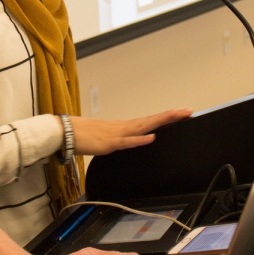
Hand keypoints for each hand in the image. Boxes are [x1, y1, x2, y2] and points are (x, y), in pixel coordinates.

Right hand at [70, 109, 191, 155]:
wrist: (65, 132)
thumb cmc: (84, 135)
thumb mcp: (107, 138)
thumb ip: (120, 139)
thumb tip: (130, 141)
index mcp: (125, 127)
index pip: (150, 120)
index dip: (167, 117)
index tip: (182, 113)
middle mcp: (124, 127)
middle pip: (152, 120)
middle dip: (171, 116)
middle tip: (188, 111)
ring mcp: (117, 134)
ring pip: (143, 127)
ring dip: (160, 122)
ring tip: (176, 116)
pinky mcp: (109, 143)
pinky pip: (127, 142)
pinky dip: (139, 140)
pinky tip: (151, 137)